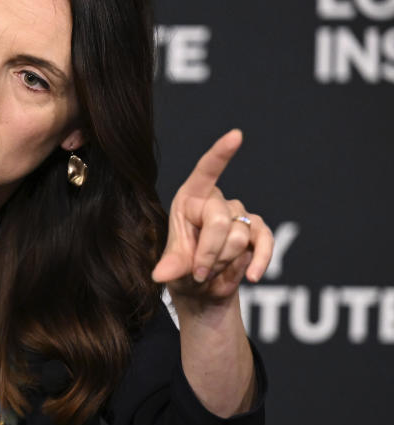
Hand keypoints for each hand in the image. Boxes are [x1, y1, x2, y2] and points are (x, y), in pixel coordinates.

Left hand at [151, 130, 273, 302]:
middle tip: (198, 273)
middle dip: (208, 253)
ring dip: (223, 262)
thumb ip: (171, 266)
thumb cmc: (183, 268)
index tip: (236, 135)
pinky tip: (252, 277)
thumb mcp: (173, 265)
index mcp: (190, 198)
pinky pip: (264, 243)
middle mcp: (216, 201)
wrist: (202, 289)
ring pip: (238, 239)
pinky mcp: (258, 231)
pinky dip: (260, 262)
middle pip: (219, 223)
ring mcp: (240, 214)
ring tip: (212, 271)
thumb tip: (160, 276)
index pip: (206, 171)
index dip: (220, 154)